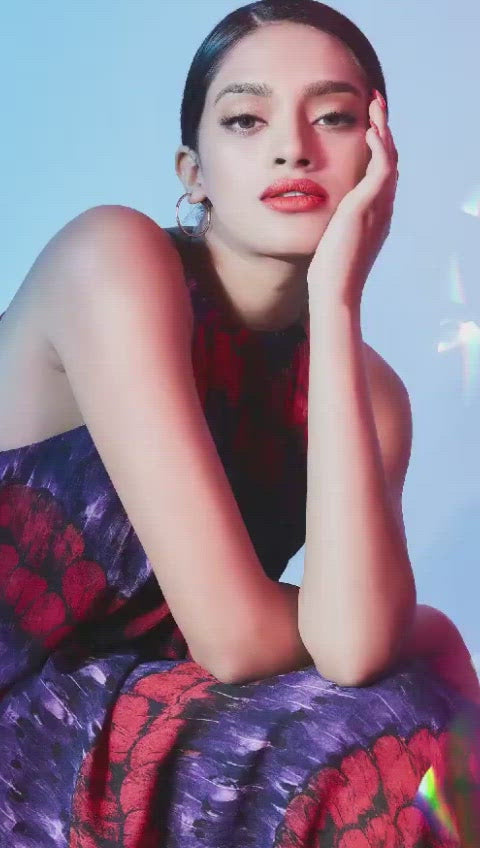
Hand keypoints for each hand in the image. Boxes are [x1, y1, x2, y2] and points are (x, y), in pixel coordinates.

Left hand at [307, 91, 398, 310]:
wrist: (334, 289)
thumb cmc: (327, 273)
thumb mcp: (331, 240)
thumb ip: (332, 224)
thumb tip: (316, 215)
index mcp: (375, 216)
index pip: (381, 174)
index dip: (377, 149)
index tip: (368, 128)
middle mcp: (382, 209)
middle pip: (390, 161)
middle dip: (384, 131)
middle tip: (376, 106)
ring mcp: (379, 207)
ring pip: (389, 158)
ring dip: (383, 130)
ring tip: (375, 106)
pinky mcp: (368, 205)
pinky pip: (382, 167)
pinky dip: (379, 146)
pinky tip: (370, 129)